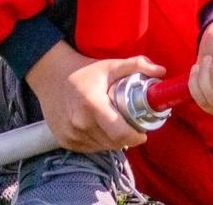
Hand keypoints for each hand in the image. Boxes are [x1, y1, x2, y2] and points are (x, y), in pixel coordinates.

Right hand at [26, 42, 163, 152]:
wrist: (50, 75)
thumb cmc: (85, 71)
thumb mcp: (111, 65)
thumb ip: (137, 65)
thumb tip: (161, 72)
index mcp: (92, 104)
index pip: (120, 133)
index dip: (135, 137)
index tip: (143, 133)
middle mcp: (79, 122)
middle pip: (113, 142)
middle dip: (126, 137)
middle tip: (131, 125)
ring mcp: (70, 134)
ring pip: (101, 147)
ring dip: (112, 141)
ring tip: (115, 125)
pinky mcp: (64, 141)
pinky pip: (89, 148)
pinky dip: (98, 142)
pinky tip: (99, 128)